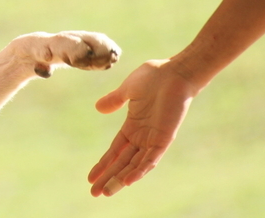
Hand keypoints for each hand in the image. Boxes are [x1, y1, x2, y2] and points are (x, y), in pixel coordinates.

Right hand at [88, 59, 199, 196]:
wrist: (174, 71)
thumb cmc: (154, 76)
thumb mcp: (127, 90)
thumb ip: (114, 100)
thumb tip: (98, 108)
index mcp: (133, 126)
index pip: (115, 151)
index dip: (103, 164)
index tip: (90, 177)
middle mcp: (143, 136)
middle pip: (122, 162)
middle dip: (108, 177)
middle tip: (95, 193)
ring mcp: (153, 138)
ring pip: (134, 165)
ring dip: (120, 179)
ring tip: (107, 192)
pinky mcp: (164, 138)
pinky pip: (150, 159)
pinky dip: (139, 170)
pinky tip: (128, 181)